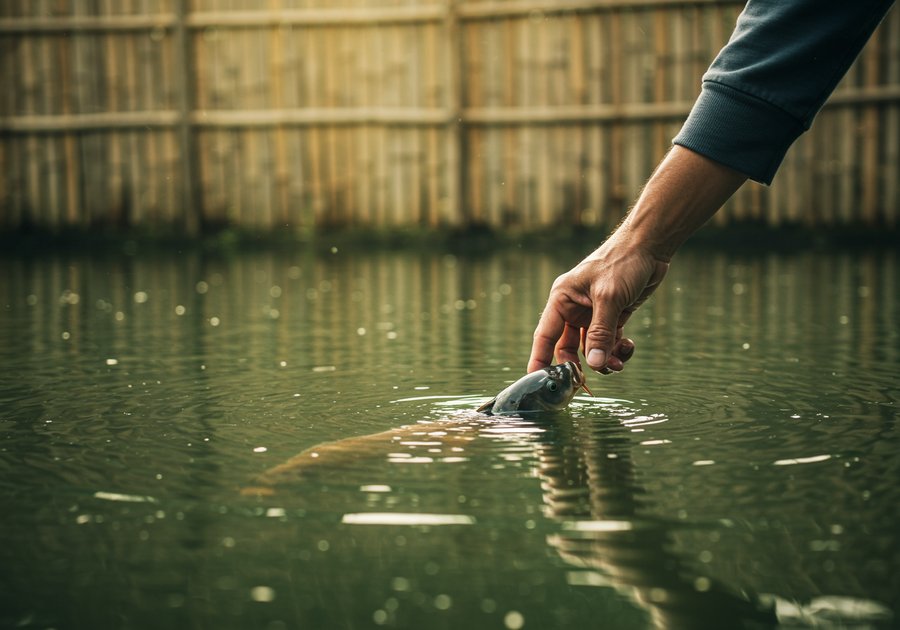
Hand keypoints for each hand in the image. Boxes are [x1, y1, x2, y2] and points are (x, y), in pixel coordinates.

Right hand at [527, 233, 668, 373]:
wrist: (650, 247)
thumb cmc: (622, 263)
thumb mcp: (609, 299)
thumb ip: (601, 333)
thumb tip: (593, 365)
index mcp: (562, 299)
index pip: (545, 335)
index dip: (539, 359)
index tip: (535, 380)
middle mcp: (574, 308)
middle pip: (568, 348)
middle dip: (579, 364)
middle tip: (589, 379)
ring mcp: (593, 314)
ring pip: (591, 348)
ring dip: (603, 359)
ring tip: (617, 363)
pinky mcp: (612, 317)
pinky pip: (609, 343)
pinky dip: (617, 350)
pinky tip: (627, 346)